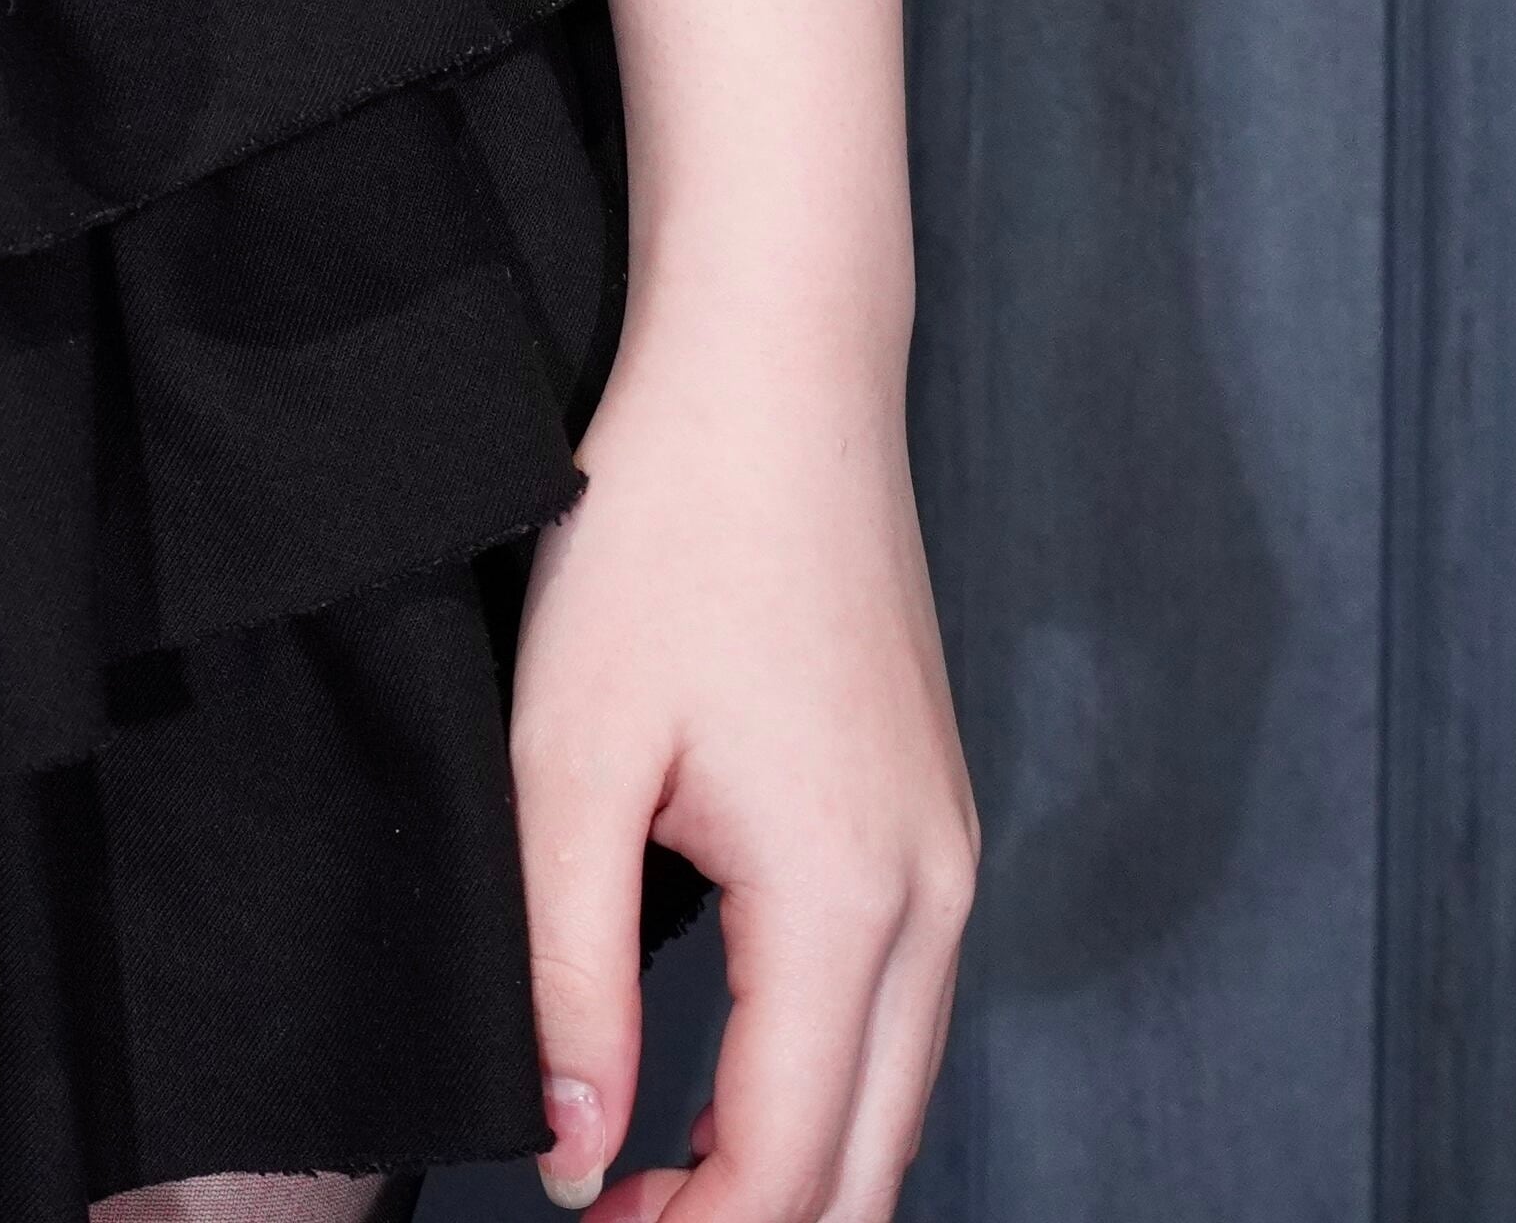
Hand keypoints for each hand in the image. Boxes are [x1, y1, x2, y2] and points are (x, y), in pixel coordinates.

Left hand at [508, 311, 975, 1221]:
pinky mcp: (929, 814)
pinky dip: (819, 1078)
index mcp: (848, 899)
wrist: (773, 372)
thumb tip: (574, 1151)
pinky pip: (897, 1007)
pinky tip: (715, 1071)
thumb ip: (569, 972)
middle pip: (871, 1166)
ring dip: (788, 1164)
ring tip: (642, 1176)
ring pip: (895, 1094)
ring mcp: (946, 856)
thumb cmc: (664, 530)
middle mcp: (931, 898)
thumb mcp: (569, 755)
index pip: (788, 1168)